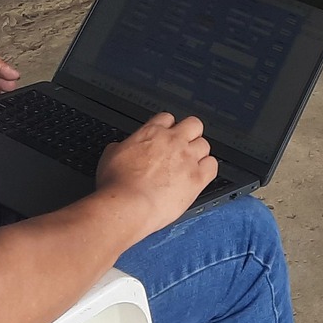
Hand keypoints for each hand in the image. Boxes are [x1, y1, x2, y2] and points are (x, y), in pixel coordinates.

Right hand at [96, 112, 218, 228]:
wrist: (128, 205)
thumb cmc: (116, 185)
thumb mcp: (109, 155)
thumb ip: (122, 146)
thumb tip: (122, 147)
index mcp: (151, 133)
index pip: (167, 117)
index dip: (168, 127)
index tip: (166, 136)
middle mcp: (173, 142)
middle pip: (194, 124)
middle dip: (190, 133)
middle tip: (183, 147)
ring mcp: (187, 159)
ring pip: (205, 144)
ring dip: (198, 153)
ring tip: (190, 165)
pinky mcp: (197, 178)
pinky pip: (212, 166)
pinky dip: (208, 169)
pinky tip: (200, 175)